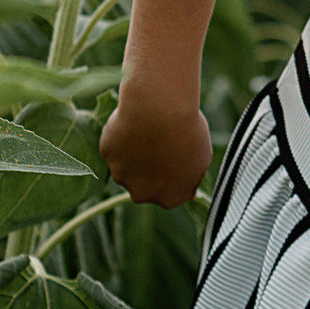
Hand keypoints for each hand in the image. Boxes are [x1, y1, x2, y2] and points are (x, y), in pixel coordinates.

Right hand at [101, 91, 211, 208]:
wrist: (159, 109)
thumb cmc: (186, 132)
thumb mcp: (202, 158)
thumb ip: (192, 179)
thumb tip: (189, 191)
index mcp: (169, 199)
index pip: (172, 194)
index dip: (175, 173)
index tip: (177, 158)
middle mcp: (142, 194)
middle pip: (146, 184)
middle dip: (151, 168)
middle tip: (162, 142)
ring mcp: (121, 175)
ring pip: (129, 164)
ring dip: (137, 151)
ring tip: (151, 128)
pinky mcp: (107, 155)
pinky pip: (117, 146)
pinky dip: (124, 135)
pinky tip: (136, 122)